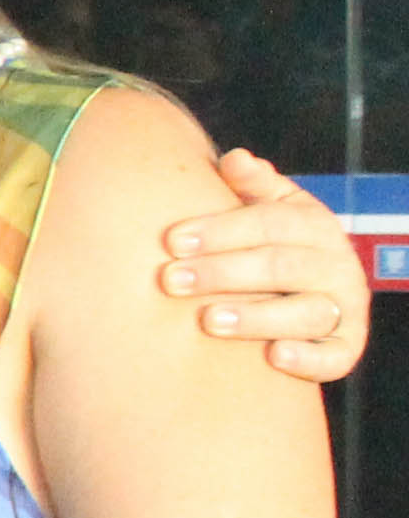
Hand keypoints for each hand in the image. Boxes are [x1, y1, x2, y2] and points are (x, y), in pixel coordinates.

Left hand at [165, 152, 372, 383]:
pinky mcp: (345, 349)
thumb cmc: (271, 248)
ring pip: (306, 312)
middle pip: (281, 266)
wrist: (308, 298)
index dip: (221, 230)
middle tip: (170, 281)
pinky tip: (273, 357)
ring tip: (207, 321)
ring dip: (257, 316)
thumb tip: (234, 159)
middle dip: (223, 272)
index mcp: (315, 226)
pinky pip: (333, 357)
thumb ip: (253, 186)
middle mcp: (337, 266)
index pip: (270, 222)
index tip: (172, 240)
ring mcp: (344, 309)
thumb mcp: (270, 211)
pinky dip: (307, 358)